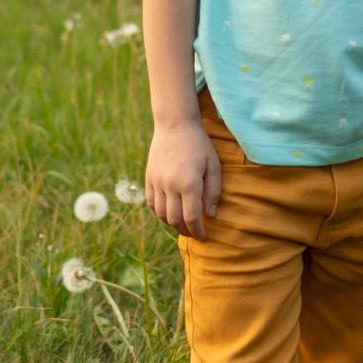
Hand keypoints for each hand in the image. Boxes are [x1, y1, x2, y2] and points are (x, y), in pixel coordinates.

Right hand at [147, 120, 221, 240]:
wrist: (175, 125)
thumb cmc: (199, 145)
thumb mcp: (213, 166)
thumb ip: (213, 192)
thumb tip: (210, 215)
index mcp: (189, 183)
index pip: (192, 218)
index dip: (198, 231)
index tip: (204, 237)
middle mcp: (170, 185)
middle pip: (175, 220)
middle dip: (186, 231)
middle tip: (194, 233)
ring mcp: (157, 182)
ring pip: (161, 214)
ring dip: (172, 224)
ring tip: (183, 225)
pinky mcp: (149, 179)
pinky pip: (152, 204)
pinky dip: (160, 213)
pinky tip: (170, 214)